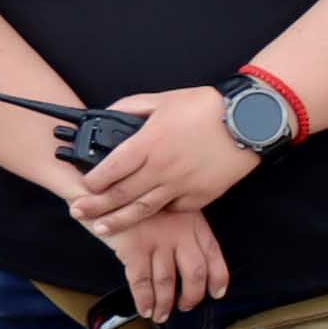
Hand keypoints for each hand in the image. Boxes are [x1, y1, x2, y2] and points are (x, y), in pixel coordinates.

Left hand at [63, 88, 258, 232]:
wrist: (249, 121)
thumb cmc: (207, 107)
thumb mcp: (162, 99)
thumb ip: (130, 108)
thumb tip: (107, 115)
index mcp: (148, 143)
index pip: (110, 169)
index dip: (92, 182)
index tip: (83, 186)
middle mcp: (161, 168)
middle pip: (120, 195)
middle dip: (95, 207)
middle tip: (78, 213)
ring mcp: (181, 186)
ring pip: (143, 209)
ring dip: (120, 220)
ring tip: (103, 229)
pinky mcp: (201, 196)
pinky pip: (175, 208)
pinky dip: (162, 211)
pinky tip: (150, 213)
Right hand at [105, 204, 228, 323]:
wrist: (106, 183)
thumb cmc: (137, 194)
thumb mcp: (169, 202)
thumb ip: (181, 223)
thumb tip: (191, 250)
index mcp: (192, 220)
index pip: (212, 253)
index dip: (218, 276)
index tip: (217, 292)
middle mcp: (179, 232)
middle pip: (194, 273)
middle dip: (192, 295)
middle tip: (186, 306)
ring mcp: (157, 241)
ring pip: (167, 281)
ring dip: (165, 303)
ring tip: (162, 315)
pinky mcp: (134, 248)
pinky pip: (142, 282)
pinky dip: (144, 300)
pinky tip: (145, 310)